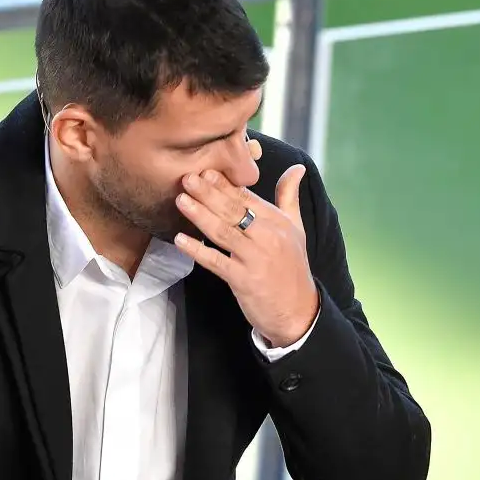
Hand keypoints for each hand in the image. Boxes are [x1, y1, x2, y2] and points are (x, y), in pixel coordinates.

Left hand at [173, 164, 320, 346]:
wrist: (298, 310)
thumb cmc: (292, 267)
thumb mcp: (296, 228)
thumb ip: (289, 196)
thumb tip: (297, 168)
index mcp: (277, 222)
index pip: (247, 197)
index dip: (224, 184)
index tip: (205, 170)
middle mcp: (268, 237)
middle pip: (234, 210)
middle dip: (209, 193)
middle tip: (187, 178)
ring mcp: (256, 258)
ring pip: (223, 232)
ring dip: (200, 216)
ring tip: (181, 200)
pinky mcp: (244, 280)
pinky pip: (216, 262)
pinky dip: (198, 251)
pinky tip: (180, 240)